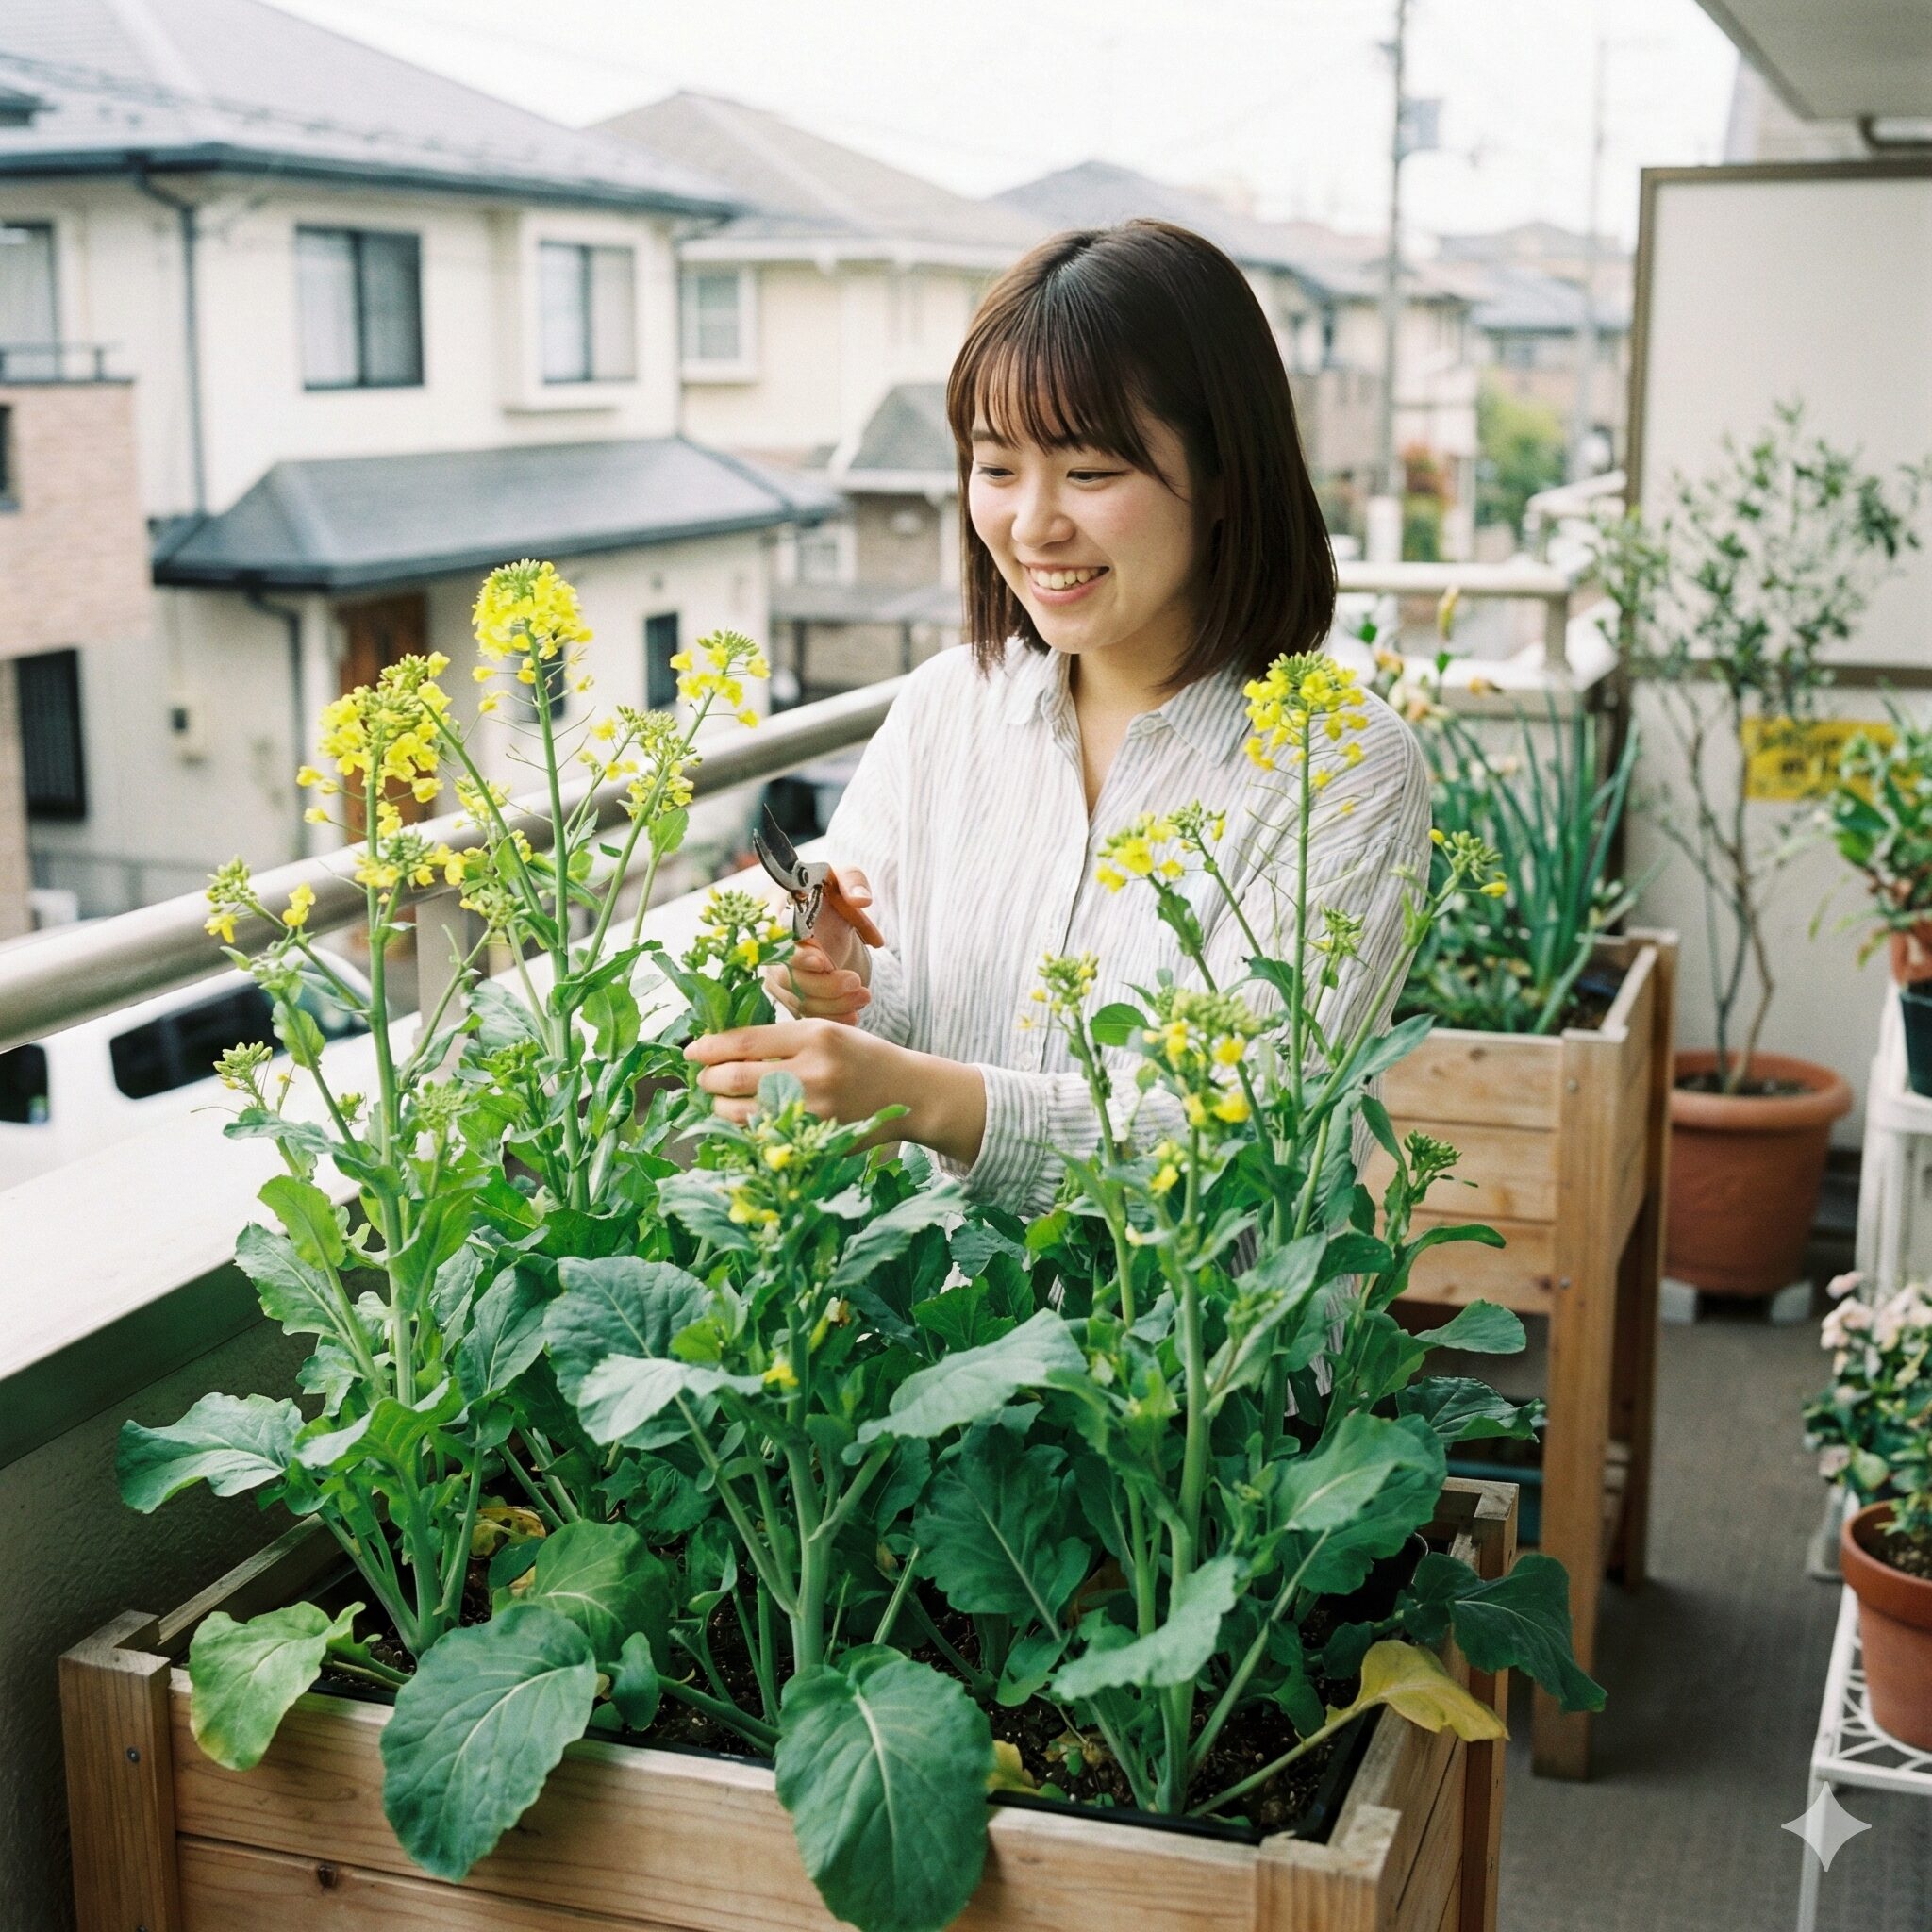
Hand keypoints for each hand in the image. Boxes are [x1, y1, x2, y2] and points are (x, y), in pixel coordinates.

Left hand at [683, 1019, 985, 1166]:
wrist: (907, 1093)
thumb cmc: (861, 1057)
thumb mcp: (826, 1033)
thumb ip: (781, 1039)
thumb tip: (723, 1047)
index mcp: (814, 1036)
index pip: (744, 1041)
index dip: (709, 1047)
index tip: (691, 1051)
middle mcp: (813, 1072)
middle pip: (735, 1077)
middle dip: (709, 1079)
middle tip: (704, 1077)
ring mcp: (814, 1110)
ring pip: (742, 1112)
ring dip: (720, 1106)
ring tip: (719, 1099)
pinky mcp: (816, 1138)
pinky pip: (765, 1134)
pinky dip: (746, 1127)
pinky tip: (745, 1117)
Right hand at [765, 864, 882, 1024]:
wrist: (822, 915)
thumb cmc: (828, 892)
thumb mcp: (841, 877)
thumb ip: (853, 881)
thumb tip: (862, 900)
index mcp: (775, 911)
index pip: (774, 939)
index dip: (796, 954)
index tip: (823, 961)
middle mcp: (767, 946)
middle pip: (786, 975)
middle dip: (823, 984)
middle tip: (856, 982)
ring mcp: (775, 972)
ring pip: (796, 998)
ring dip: (831, 1004)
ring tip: (863, 998)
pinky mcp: (786, 991)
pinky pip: (803, 1011)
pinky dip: (828, 1017)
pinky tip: (851, 1017)